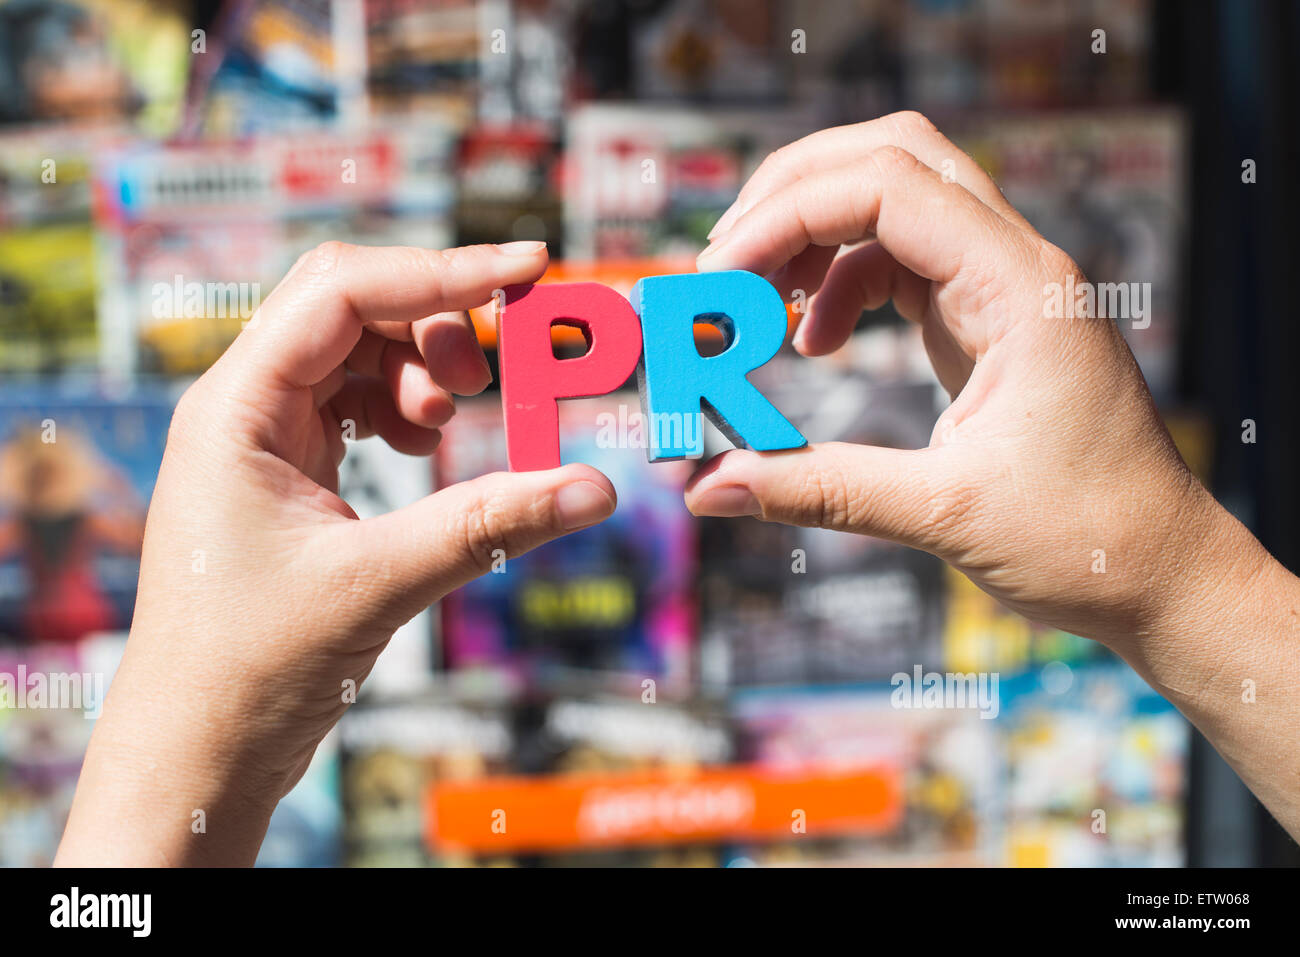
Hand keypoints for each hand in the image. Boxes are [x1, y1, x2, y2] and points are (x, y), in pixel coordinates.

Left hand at [56, 241, 617, 865]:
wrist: (198, 747)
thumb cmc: (252, 667)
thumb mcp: (382, 583)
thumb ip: (492, 525)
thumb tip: (594, 488)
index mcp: (237, 407)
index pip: (342, 289)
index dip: (441, 270)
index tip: (526, 269)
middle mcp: (243, 405)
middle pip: (351, 306)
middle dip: (434, 323)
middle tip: (491, 375)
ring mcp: (263, 435)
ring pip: (357, 352)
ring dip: (421, 371)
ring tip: (451, 426)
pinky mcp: (286, 470)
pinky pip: (356, 403)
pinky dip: (405, 411)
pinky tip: (427, 452)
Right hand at [689, 111, 1223, 644]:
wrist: (1163, 573)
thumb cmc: (1088, 540)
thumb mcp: (946, 515)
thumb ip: (820, 491)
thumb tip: (707, 489)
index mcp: (1021, 288)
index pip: (887, 187)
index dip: (786, 216)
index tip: (718, 279)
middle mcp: (1015, 265)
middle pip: (890, 159)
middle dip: (792, 196)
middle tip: (722, 265)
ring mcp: (1002, 286)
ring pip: (891, 204)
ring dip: (811, 239)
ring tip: (753, 306)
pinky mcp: (985, 320)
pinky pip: (898, 264)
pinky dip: (839, 287)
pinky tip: (813, 345)